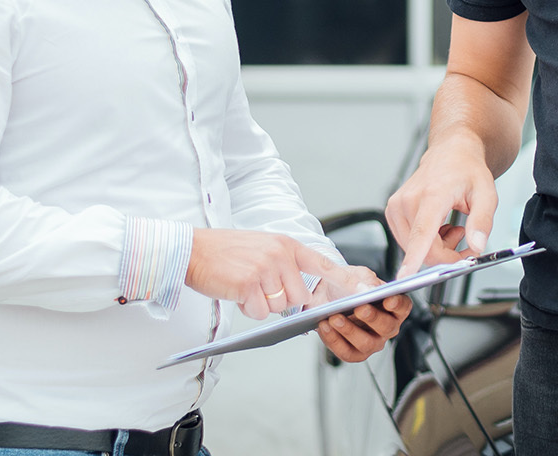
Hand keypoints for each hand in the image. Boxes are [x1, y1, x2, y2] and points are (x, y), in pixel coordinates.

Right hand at [184, 229, 339, 320]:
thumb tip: (299, 292)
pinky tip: (235, 292)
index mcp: (286, 244)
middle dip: (281, 300)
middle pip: (299, 295)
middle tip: (259, 288)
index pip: (321, 263)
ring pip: (279, 306)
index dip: (343, 280)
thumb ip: (283, 264)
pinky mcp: (248, 284)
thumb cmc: (225, 252)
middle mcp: (279, 255)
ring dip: (262, 305)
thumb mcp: (262, 247)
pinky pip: (259, 312)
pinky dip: (247, 309)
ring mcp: (264, 269)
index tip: (364, 291)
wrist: (193, 250)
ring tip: (244, 286)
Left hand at [309, 264, 412, 361]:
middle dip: (372, 318)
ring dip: (349, 331)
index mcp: (393, 306)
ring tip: (334, 318)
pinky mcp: (355, 353)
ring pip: (366, 343)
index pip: (403, 307)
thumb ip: (365, 282)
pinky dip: (334, 340)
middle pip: (387, 327)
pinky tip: (325, 326)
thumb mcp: (357, 276)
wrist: (326, 296)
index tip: (388, 299)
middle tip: (359, 308)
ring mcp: (372, 342)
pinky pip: (347, 352)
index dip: (398, 304)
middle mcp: (387, 327)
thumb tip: (369, 291)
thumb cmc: (347, 286)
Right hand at [385, 144, 496, 276]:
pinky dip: (426, 242)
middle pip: (423, 248)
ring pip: (414, 249)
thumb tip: (477, 245)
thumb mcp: (487, 194)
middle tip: (466, 240)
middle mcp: (409, 199)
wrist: (452, 154)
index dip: (414, 258)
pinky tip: (438, 226)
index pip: (421, 232)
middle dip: (447, 255)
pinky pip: (408, 242)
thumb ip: (482, 221)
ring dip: (437, 248)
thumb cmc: (468, 171)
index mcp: (432, 194)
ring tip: (452, 227)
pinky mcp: (392, 211)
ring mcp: (397, 205)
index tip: (404, 277)